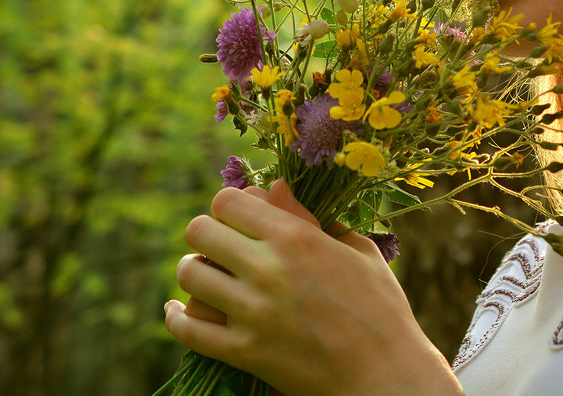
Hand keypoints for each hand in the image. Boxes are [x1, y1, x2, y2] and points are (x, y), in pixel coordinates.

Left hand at [164, 181, 461, 395]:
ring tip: (207, 276)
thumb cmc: (380, 307)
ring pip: (189, 274)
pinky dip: (176, 317)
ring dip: (194, 271)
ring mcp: (252, 312)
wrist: (386, 374)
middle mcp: (267, 268)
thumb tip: (276, 188)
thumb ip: (311, 218)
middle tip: (220, 246)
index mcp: (296, 237)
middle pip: (200, 231)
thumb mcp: (357, 250)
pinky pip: (187, 328)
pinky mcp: (243, 351)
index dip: (229, 206)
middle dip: (207, 234)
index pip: (228, 202)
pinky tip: (179, 311)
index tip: (239, 218)